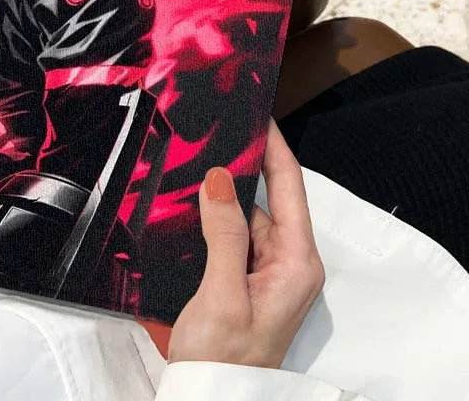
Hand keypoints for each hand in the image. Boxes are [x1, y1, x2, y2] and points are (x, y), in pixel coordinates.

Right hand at [168, 121, 324, 368]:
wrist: (209, 398)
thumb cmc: (224, 357)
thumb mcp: (223, 293)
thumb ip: (224, 233)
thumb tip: (218, 177)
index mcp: (296, 262)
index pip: (290, 188)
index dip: (276, 148)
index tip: (260, 114)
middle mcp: (287, 261)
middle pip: (266, 198)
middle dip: (240, 168)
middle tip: (211, 133)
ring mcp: (265, 270)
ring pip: (244, 214)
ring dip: (220, 196)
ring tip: (192, 167)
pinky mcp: (243, 277)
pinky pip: (230, 234)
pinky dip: (212, 218)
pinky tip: (190, 206)